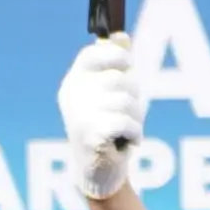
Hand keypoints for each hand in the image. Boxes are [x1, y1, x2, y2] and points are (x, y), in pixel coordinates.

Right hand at [57, 34, 143, 199]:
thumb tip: (121, 37)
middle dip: (135, 96)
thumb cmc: (107, 128)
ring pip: (126, 101)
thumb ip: (115, 65)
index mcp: (75, 82)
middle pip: (118, 78)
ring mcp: (79, 115)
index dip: (115, 55)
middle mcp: (72, 96)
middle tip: (130, 113)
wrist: (97, 172)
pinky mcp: (90, 135)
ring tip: (128, 130)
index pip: (91, 55)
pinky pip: (125, 122)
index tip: (128, 65)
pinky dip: (136, 133)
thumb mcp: (110, 94)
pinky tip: (130, 142)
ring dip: (137, 117)